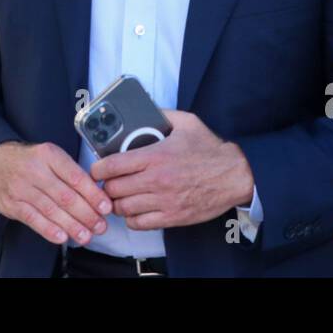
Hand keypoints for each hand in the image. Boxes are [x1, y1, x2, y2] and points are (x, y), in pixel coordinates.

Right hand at [0, 141, 111, 244]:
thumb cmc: (29, 160)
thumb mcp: (50, 155)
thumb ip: (70, 171)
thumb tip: (95, 193)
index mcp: (49, 155)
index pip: (75, 177)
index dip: (92, 194)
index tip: (105, 207)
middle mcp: (34, 170)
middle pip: (65, 196)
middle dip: (86, 214)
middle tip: (100, 226)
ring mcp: (21, 188)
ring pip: (51, 210)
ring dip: (72, 225)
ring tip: (86, 235)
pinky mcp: (12, 204)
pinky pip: (32, 219)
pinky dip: (48, 230)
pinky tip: (62, 237)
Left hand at [91, 110, 253, 229]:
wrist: (235, 175)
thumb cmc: (211, 150)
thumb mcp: (187, 122)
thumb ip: (163, 114)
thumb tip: (145, 108)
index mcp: (155, 156)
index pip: (112, 166)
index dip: (98, 169)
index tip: (97, 169)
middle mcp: (156, 180)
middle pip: (113, 189)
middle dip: (106, 186)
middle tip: (109, 182)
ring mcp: (163, 201)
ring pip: (123, 208)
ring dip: (117, 203)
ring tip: (120, 196)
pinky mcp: (171, 217)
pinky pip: (139, 224)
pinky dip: (132, 218)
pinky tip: (135, 209)